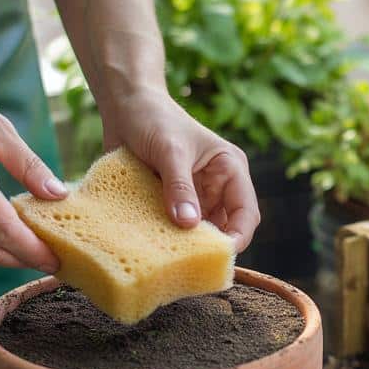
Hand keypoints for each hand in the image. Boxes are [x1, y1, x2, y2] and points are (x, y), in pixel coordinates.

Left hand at [101, 88, 259, 251]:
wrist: (123, 105)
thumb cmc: (153, 117)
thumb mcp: (170, 151)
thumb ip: (179, 186)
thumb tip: (188, 224)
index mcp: (230, 170)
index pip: (245, 212)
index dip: (237, 236)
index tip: (217, 255)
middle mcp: (217, 187)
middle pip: (225, 228)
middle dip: (210, 247)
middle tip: (190, 264)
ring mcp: (193, 197)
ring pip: (199, 233)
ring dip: (187, 245)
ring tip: (171, 259)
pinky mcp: (171, 202)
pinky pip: (175, 229)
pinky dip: (168, 239)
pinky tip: (155, 248)